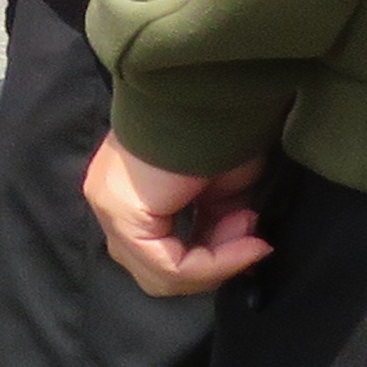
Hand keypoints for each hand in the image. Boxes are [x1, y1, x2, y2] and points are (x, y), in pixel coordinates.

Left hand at [85, 129, 272, 295]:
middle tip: (252, 241)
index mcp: (126, 191)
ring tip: (248, 225)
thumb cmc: (217, 127)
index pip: (157, 253)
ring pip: (159, 274)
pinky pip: (167, 265)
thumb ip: (219, 224)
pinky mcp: (121, 212)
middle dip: (211, 265)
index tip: (256, 245)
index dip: (210, 263)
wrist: (208, 92)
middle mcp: (109, 200)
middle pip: (154, 268)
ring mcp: (109, 206)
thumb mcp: (223, 188)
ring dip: (218, 261)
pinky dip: (214, 263)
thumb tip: (242, 253)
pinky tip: (245, 241)